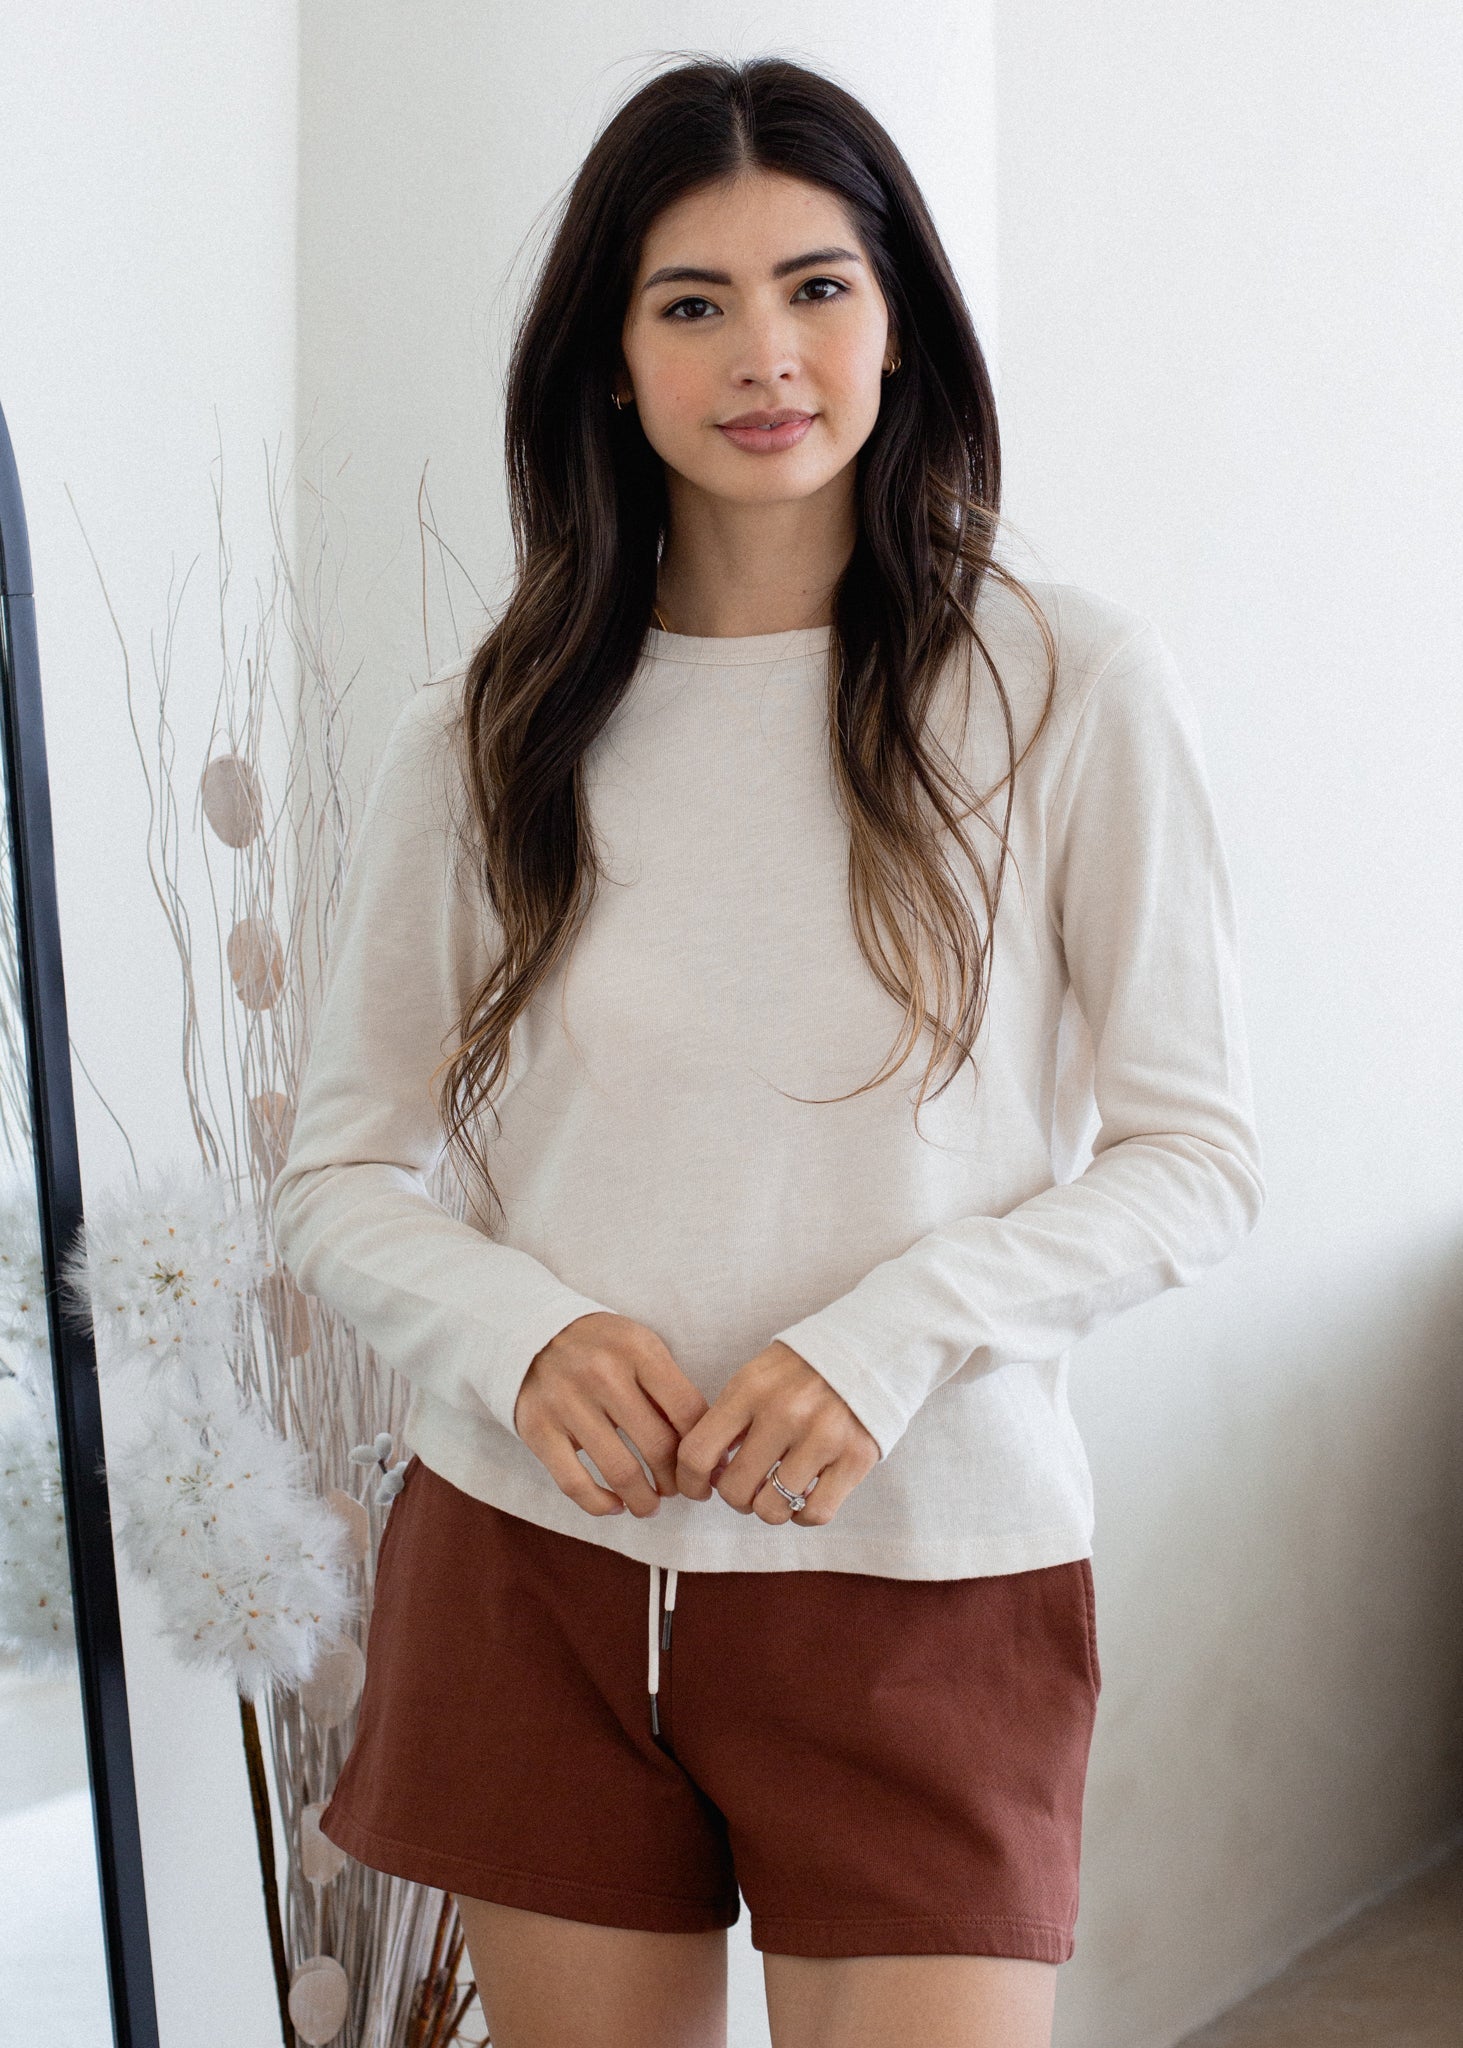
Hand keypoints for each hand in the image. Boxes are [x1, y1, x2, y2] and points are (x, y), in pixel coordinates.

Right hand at [513, 1312, 708, 1518]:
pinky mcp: (538, 1429)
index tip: (705, 1468)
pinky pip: (575, 1484)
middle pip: (658, 1446)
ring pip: (620, 1472)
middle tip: (679, 1490)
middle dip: (676, 1481)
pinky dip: (600, 1505)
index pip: (687, 1412)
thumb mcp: (640, 1347)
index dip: (702, 1449)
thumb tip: (707, 1447)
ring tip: (650, 1505)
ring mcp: (567, 1403)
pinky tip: (615, 1506)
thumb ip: (669, 1389)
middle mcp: (602, 1374)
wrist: (531, 1332)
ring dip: (644, 1501)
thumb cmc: (601, 1347)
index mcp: (637, 1350)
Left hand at [675, 1341, 879, 1528]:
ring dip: (768, 1508)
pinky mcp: (856, 1458)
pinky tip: (803, 1497)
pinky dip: (803, 1515)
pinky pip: (814, 1513)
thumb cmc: (804, 1368)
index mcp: (750, 1389)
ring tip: (776, 1491)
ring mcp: (822, 1437)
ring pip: (772, 1509)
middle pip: (734, 1489)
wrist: (871, 1348)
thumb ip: (730, 1417)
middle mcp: (784, 1413)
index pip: (697, 1452)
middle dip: (734, 1496)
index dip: (689, 1481)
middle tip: (747, 1486)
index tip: (700, 1488)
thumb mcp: (757, 1376)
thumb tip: (706, 1470)